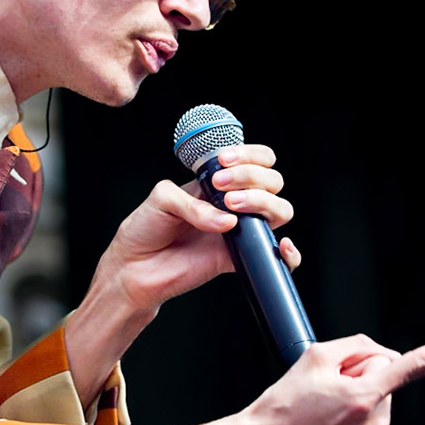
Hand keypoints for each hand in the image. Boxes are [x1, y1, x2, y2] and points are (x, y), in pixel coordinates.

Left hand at [92, 142, 298, 317]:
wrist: (134, 268)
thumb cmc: (145, 229)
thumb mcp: (162, 199)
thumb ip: (192, 204)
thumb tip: (228, 222)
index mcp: (218, 183)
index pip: (255, 160)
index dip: (249, 156)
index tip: (224, 162)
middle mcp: (234, 204)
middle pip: (273, 181)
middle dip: (251, 176)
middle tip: (221, 187)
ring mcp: (240, 230)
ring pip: (280, 210)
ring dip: (262, 202)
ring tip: (230, 208)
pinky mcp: (239, 259)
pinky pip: (277, 258)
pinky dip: (290, 253)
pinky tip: (279, 245)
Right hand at [109, 329, 424, 424]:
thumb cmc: (284, 400)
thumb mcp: (315, 354)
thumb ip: (358, 346)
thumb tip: (383, 357)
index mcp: (366, 394)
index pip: (416, 363)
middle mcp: (379, 421)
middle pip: (387, 373)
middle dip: (364, 371)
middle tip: (326, 385)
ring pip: (383, 396)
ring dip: (359, 393)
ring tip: (324, 407)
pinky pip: (377, 417)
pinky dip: (360, 412)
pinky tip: (333, 421)